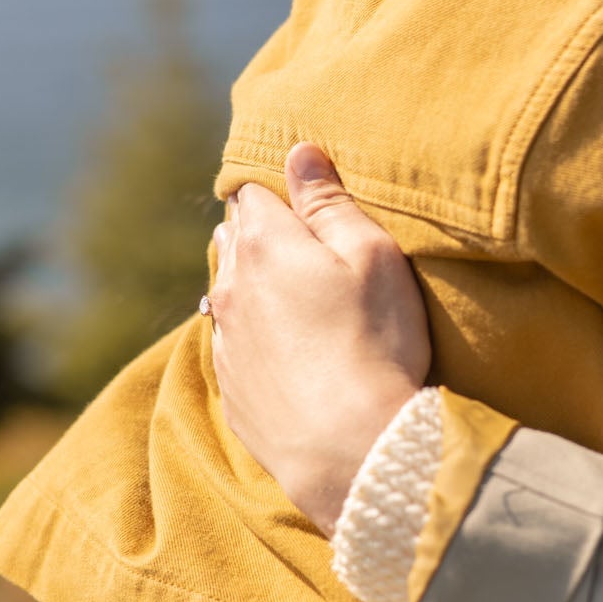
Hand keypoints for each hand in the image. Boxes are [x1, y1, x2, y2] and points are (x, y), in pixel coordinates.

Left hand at [208, 144, 431, 532]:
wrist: (353, 448)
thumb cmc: (376, 343)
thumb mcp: (371, 256)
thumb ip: (331, 202)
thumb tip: (300, 152)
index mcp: (264, 243)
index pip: (253, 193)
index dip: (279, 191)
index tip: (304, 201)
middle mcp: (230, 287)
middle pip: (234, 240)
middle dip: (262, 234)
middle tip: (306, 247)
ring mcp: (226, 342)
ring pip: (228, 294)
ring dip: (253, 287)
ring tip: (295, 299)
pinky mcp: (234, 390)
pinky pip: (234, 346)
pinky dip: (256, 339)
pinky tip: (289, 353)